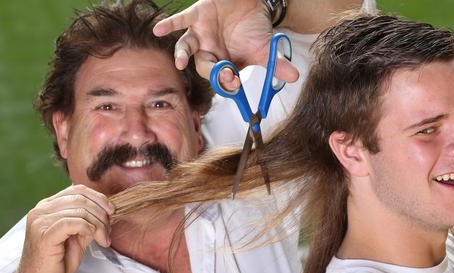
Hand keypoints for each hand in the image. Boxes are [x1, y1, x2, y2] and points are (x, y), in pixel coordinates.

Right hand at [11, 185, 114, 272]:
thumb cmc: (56, 265)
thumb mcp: (76, 238)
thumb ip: (86, 222)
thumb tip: (105, 211)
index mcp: (47, 207)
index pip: (77, 190)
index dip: (99, 198)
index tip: (112, 211)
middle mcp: (40, 210)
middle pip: (81, 198)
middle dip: (101, 213)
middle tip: (108, 231)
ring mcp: (39, 222)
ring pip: (80, 210)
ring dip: (99, 224)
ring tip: (103, 239)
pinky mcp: (43, 235)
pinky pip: (72, 222)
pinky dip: (88, 228)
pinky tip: (92, 238)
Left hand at [153, 0, 298, 87]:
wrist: (252, 1)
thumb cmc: (254, 27)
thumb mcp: (266, 48)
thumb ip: (276, 64)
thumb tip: (294, 78)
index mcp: (224, 63)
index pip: (222, 79)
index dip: (227, 83)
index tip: (235, 83)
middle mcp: (209, 51)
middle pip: (205, 66)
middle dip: (213, 71)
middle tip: (225, 73)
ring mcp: (201, 33)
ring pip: (188, 47)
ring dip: (183, 55)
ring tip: (181, 63)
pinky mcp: (197, 14)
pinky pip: (181, 20)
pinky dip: (169, 24)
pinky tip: (158, 30)